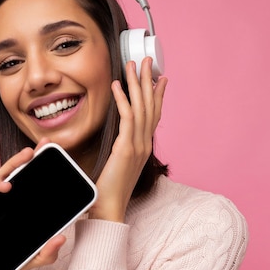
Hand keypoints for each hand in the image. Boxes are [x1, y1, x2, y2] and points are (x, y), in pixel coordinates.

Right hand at [0, 138, 66, 269]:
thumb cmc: (2, 266)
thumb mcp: (31, 260)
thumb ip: (47, 252)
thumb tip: (62, 238)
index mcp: (16, 210)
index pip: (28, 184)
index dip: (38, 168)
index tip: (52, 153)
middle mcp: (1, 204)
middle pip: (15, 174)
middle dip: (27, 158)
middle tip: (41, 146)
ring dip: (12, 164)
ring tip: (27, 157)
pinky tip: (5, 186)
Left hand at [89, 57, 167, 221]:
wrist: (109, 208)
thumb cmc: (110, 190)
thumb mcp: (119, 165)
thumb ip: (121, 149)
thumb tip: (117, 140)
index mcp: (144, 148)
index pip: (154, 116)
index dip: (158, 95)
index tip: (159, 78)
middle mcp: (144, 144)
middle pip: (150, 106)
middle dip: (148, 81)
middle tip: (147, 61)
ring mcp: (138, 146)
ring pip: (141, 108)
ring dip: (137, 84)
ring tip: (132, 65)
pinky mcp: (126, 149)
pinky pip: (126, 119)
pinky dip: (123, 100)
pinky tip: (117, 86)